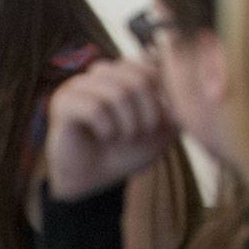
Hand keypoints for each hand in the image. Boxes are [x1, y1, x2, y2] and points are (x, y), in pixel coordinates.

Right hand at [46, 60, 176, 200]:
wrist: (94, 179)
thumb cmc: (125, 151)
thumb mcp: (161, 130)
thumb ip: (177, 108)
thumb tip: (185, 92)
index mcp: (120, 73)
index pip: (149, 69)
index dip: (161, 98)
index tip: (158, 122)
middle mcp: (97, 74)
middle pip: (135, 79)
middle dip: (147, 112)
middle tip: (142, 133)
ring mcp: (77, 86)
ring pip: (115, 93)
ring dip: (128, 122)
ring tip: (123, 137)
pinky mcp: (62, 104)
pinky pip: (93, 108)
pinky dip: (107, 127)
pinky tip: (105, 136)